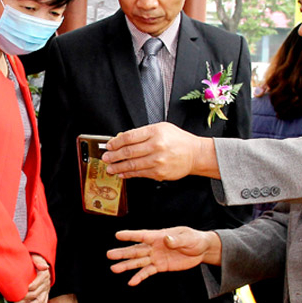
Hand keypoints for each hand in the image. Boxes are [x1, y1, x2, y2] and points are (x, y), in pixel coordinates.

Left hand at [9, 255, 50, 302]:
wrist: (40, 263)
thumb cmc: (34, 261)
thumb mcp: (36, 258)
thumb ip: (38, 261)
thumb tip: (44, 266)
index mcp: (44, 275)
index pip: (36, 285)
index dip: (27, 290)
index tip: (19, 292)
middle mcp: (46, 284)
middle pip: (36, 295)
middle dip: (26, 300)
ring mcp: (46, 291)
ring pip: (40, 302)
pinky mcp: (45, 295)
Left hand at [101, 123, 218, 180]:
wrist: (194, 154)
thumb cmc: (178, 140)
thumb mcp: (161, 128)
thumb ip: (142, 133)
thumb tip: (122, 139)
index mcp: (155, 132)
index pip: (129, 137)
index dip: (116, 142)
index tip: (109, 145)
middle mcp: (156, 146)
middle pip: (128, 151)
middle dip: (114, 155)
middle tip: (106, 157)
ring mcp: (157, 161)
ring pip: (132, 164)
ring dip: (118, 167)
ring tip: (110, 167)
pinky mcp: (159, 173)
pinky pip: (139, 174)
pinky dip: (128, 174)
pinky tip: (122, 173)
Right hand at [107, 227, 221, 285]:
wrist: (201, 250)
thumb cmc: (194, 239)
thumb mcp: (188, 238)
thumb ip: (176, 239)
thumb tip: (167, 239)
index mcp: (159, 236)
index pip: (142, 235)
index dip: (130, 235)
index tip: (117, 235)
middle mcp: (154, 246)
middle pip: (136, 250)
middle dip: (123, 253)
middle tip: (109, 255)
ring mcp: (156, 257)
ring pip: (139, 262)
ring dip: (127, 266)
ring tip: (114, 269)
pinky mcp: (160, 266)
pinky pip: (148, 272)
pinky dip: (139, 277)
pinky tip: (131, 282)